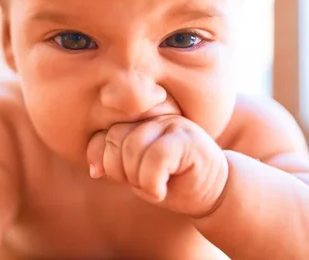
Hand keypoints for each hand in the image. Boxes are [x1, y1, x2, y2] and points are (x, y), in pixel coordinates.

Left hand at [86, 115, 227, 217]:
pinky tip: (163, 191)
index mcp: (137, 120)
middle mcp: (153, 115)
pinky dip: (152, 184)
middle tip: (143, 183)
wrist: (214, 193)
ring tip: (156, 185)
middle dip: (122, 172)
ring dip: (139, 180)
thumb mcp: (135, 173)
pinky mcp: (186, 138)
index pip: (103, 134)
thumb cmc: (173, 182)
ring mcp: (171, 123)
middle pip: (115, 139)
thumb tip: (94, 169)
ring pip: (132, 149)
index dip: (103, 160)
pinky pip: (155, 158)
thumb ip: (114, 162)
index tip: (120, 178)